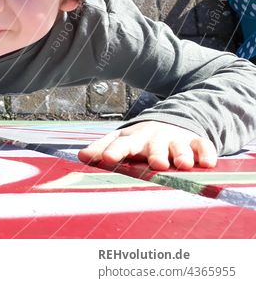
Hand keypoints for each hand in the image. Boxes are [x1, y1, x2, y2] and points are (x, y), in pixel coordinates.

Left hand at [77, 120, 217, 170]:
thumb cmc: (140, 140)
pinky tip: (207, 163)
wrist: (170, 123)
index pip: (121, 143)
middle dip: (154, 154)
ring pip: (178, 146)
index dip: (114, 151)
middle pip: (153, 145)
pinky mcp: (196, 141)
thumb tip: (80, 156)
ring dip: (180, 154)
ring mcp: (176, 139)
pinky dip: (206, 153)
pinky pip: (203, 146)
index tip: (107, 159)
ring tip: (181, 164)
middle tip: (155, 164)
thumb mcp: (121, 141)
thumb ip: (102, 149)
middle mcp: (154, 138)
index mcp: (133, 138)